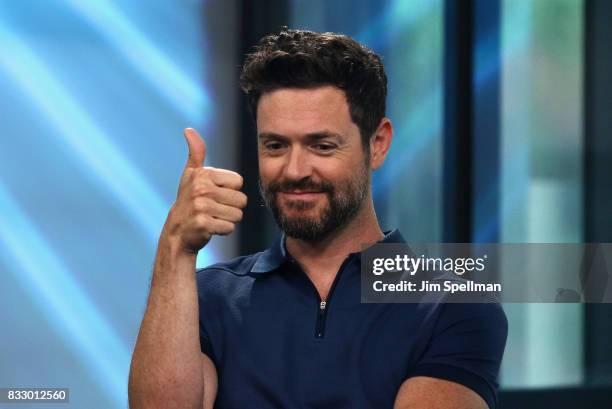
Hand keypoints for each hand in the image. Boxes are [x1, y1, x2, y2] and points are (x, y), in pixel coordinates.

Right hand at [162, 128, 246, 253]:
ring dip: (227, 219)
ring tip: (211, 217)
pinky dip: (223, 231)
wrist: (176, 232)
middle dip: (230, 207)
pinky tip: (209, 228)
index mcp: (202, 174)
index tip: (213, 194)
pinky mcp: (203, 224)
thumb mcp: (191, 175)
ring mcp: (201, 207)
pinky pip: (230, 228)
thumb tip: (188, 129)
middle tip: (213, 209)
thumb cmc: (188, 201)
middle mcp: (200, 189)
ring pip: (237, 214)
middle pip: (241, 199)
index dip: (229, 190)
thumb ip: (195, 152)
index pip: (238, 181)